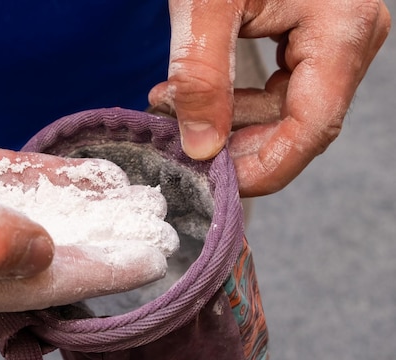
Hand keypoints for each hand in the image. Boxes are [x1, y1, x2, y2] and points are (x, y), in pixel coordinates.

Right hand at [0, 17, 165, 312]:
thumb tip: (37, 259)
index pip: (22, 285)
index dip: (87, 275)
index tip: (140, 266)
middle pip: (29, 263)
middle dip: (91, 251)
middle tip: (148, 240)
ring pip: (22, 227)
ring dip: (76, 219)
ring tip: (130, 212)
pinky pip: (5, 194)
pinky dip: (46, 188)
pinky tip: (85, 182)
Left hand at [149, 0, 390, 195]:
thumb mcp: (204, 4)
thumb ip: (201, 78)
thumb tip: (203, 149)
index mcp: (342, 28)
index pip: (311, 129)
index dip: (263, 168)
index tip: (213, 183)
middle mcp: (350, 39)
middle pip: (296, 126)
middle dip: (231, 139)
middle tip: (174, 131)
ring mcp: (334, 40)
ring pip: (282, 113)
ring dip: (224, 119)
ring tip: (168, 102)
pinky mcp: (311, 41)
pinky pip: (276, 92)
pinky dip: (231, 100)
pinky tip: (191, 93)